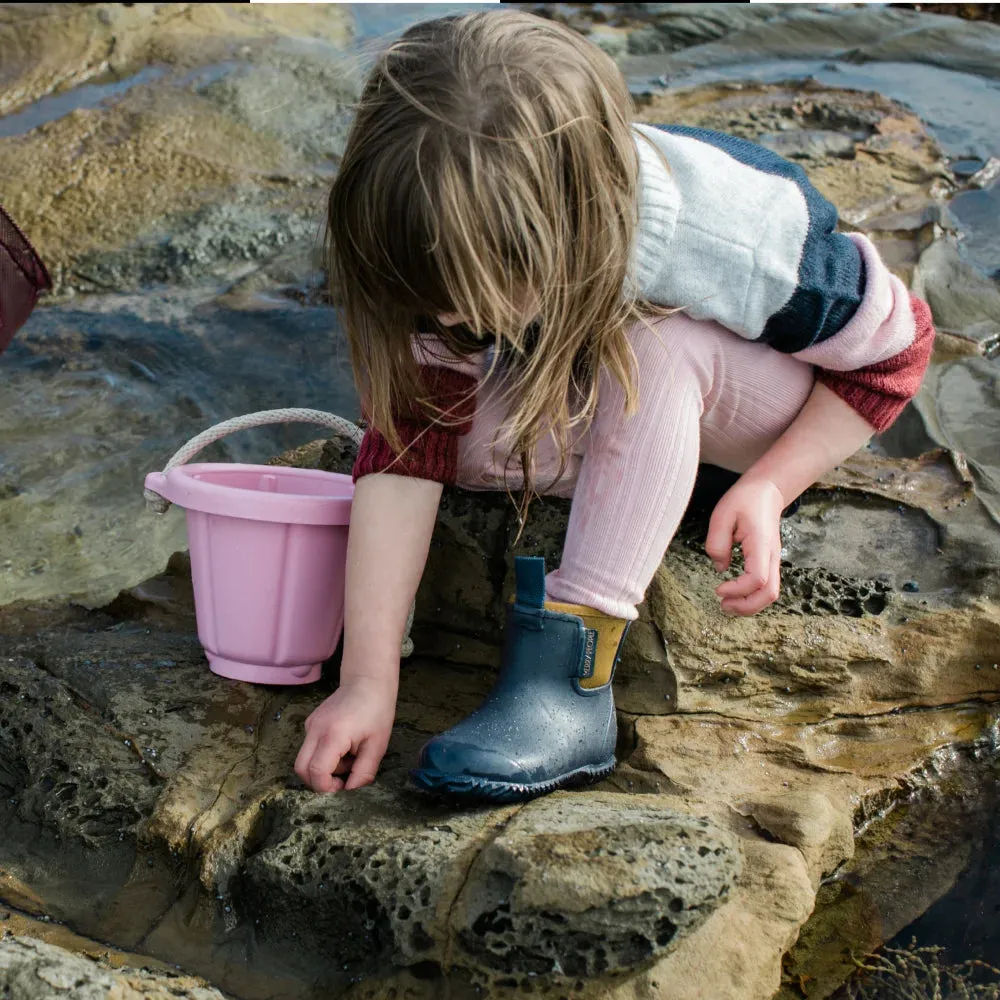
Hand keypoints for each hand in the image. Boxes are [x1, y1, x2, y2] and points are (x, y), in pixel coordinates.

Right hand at [293, 676, 396, 792]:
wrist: (368, 681)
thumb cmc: (377, 710)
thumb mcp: (377, 745)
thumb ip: (363, 772)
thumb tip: (351, 791)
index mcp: (332, 735)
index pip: (315, 772)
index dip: (327, 787)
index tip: (345, 785)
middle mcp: (315, 730)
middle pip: (301, 769)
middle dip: (319, 781)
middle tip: (343, 778)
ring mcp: (310, 725)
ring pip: (305, 759)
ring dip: (324, 768)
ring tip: (349, 758)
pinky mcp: (311, 723)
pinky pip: (310, 748)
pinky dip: (324, 756)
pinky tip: (345, 748)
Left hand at [704, 476, 785, 615]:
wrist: (766, 491)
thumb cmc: (745, 500)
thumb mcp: (722, 515)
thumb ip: (717, 542)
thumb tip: (720, 567)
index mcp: (761, 543)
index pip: (757, 578)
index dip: (738, 590)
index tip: (718, 589)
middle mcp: (772, 555)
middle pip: (770, 593)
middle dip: (746, 606)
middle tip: (723, 605)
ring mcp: (773, 559)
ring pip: (771, 593)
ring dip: (750, 605)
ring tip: (727, 604)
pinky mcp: (769, 561)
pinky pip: (766, 586)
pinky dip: (753, 596)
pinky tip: (736, 595)